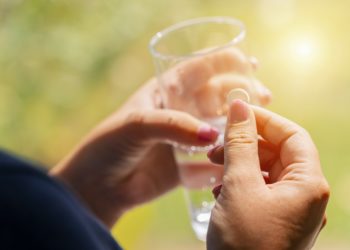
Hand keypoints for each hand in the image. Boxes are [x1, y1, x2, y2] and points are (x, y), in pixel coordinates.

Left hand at [50, 49, 270, 227]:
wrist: (98, 185)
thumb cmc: (110, 145)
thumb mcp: (137, 124)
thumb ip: (173, 125)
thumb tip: (211, 134)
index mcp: (165, 92)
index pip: (199, 69)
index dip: (224, 63)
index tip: (250, 64)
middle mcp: (178, 113)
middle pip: (216, 96)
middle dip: (240, 93)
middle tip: (262, 97)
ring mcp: (184, 139)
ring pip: (219, 126)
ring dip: (238, 124)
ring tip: (259, 125)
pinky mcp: (186, 165)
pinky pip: (211, 161)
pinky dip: (226, 159)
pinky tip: (241, 159)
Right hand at [207, 100, 328, 249]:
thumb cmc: (245, 242)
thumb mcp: (239, 186)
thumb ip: (240, 144)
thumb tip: (239, 106)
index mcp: (308, 184)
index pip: (292, 135)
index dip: (264, 120)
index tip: (235, 112)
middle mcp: (304, 196)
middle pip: (278, 153)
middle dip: (246, 144)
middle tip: (217, 144)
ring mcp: (289, 210)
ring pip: (266, 171)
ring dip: (239, 163)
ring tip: (214, 166)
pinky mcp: (273, 221)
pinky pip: (259, 190)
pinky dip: (239, 183)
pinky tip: (220, 190)